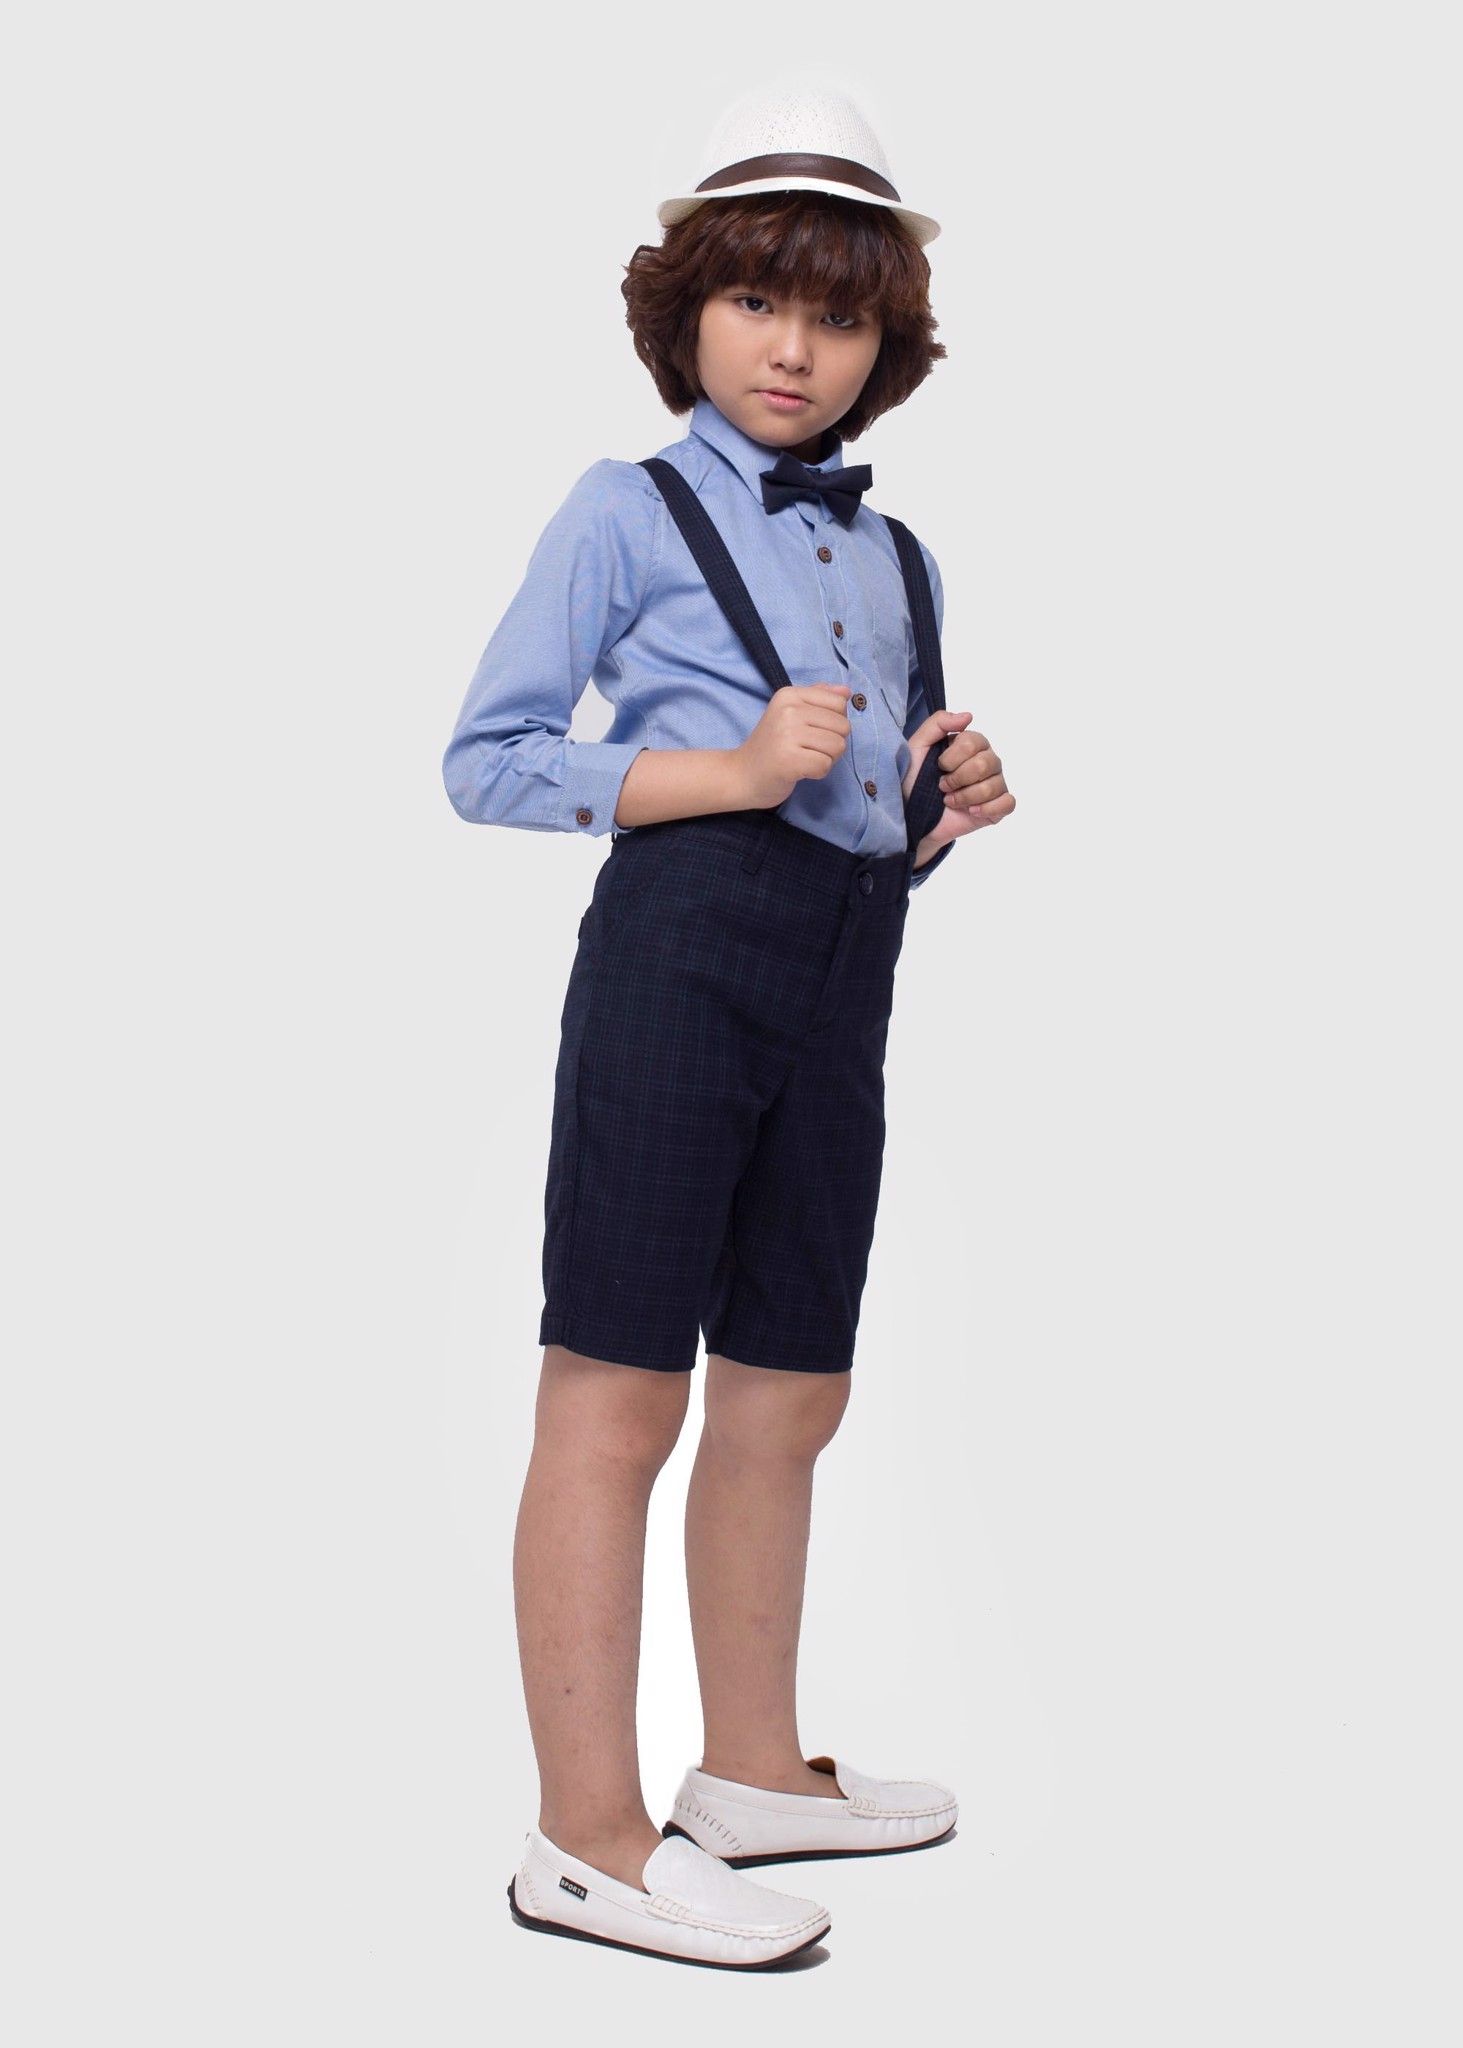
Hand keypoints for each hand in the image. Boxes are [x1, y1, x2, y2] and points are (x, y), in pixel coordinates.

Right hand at [732, 683, 853, 809]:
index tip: (812, 732)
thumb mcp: (790, 713)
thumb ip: (818, 698)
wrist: (742, 775)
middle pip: (843, 726)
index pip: (839, 702)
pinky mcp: (789, 760)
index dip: (834, 722)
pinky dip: (818, 773)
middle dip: (832, 743)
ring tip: (805, 760)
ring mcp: (787, 734)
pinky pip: (825, 765)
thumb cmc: (771, 746)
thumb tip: (846, 691)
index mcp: (789, 695)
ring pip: (838, 746)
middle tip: (808, 750)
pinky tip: (800, 771)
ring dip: (827, 759)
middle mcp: (788, 710)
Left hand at [904, 712, 1015, 866]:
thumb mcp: (918, 745)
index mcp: (972, 745)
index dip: (953, 758)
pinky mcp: (997, 808)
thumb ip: (939, 723)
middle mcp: (988, 762)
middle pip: (986, 763)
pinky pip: (1008, 803)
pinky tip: (971, 812)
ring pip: (994, 785)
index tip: (938, 767)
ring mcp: (995, 785)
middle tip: (943, 787)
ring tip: (949, 801)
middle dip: (958, 778)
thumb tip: (968, 715)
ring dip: (965, 796)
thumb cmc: (913, 779)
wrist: (910, 814)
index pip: (974, 742)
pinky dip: (989, 808)